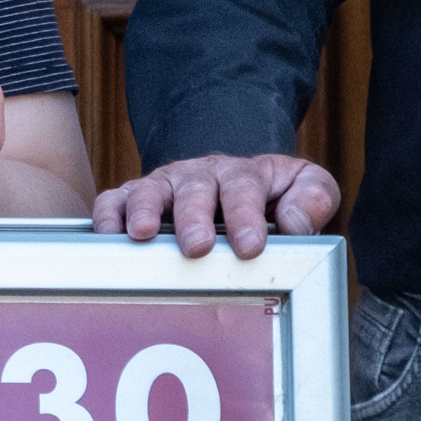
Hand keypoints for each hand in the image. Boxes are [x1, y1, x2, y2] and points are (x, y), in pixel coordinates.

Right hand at [95, 151, 339, 259]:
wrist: (242, 180)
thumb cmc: (274, 194)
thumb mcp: (307, 187)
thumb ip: (313, 199)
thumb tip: (296, 223)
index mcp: (244, 174)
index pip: (244, 188)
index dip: (246, 216)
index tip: (250, 246)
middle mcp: (201, 175)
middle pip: (195, 189)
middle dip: (194, 217)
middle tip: (197, 246)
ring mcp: (166, 185)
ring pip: (150, 189)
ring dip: (143, 211)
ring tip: (140, 235)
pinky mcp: (137, 198)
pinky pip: (115, 199)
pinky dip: (107, 214)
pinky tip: (108, 235)